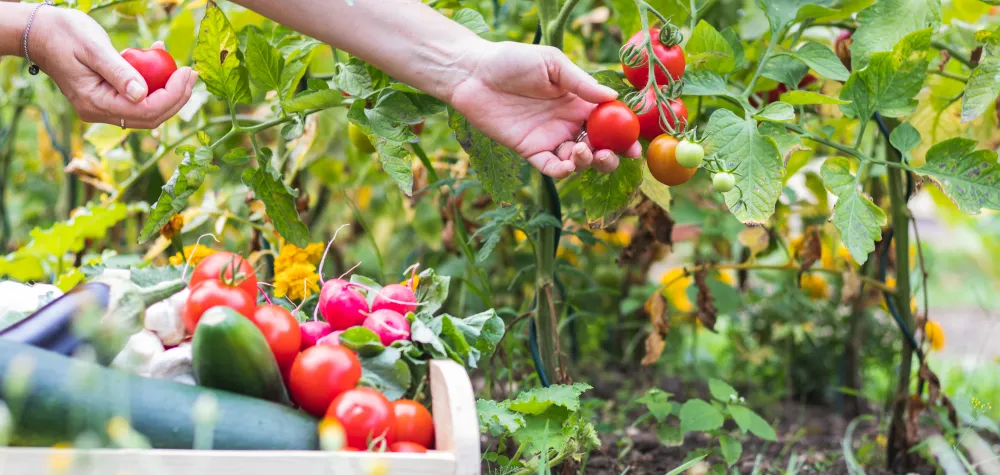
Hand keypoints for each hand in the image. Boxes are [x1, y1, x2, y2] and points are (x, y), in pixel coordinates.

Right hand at [28, 8, 195, 128]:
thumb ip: (118, 72)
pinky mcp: (108, 99)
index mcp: (95, 103)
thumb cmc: (63, 34)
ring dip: (168, 91)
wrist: (40, 33)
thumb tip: (142, 95)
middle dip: (176, 97)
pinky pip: (138, 98)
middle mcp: (100, 112)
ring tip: (180, 67)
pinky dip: (154, 84)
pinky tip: (159, 60)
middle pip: (150, 116)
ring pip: (147, 110)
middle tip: (191, 73)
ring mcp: (104, 108)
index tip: (187, 72)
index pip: (145, 111)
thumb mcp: (93, 48)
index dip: (173, 96)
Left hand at [448, 42, 641, 177]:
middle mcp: (568, 123)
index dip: (624, 135)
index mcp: (579, 102)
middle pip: (598, 147)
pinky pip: (551, 168)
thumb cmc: (513, 60)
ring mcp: (550, 139)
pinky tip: (568, 165)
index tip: (635, 145)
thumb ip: (581, 83)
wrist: (474, 73)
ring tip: (582, 151)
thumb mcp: (552, 64)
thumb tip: (612, 97)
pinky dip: (563, 171)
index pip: (609, 123)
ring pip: (578, 162)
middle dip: (611, 156)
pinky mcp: (530, 150)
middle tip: (611, 155)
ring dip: (587, 162)